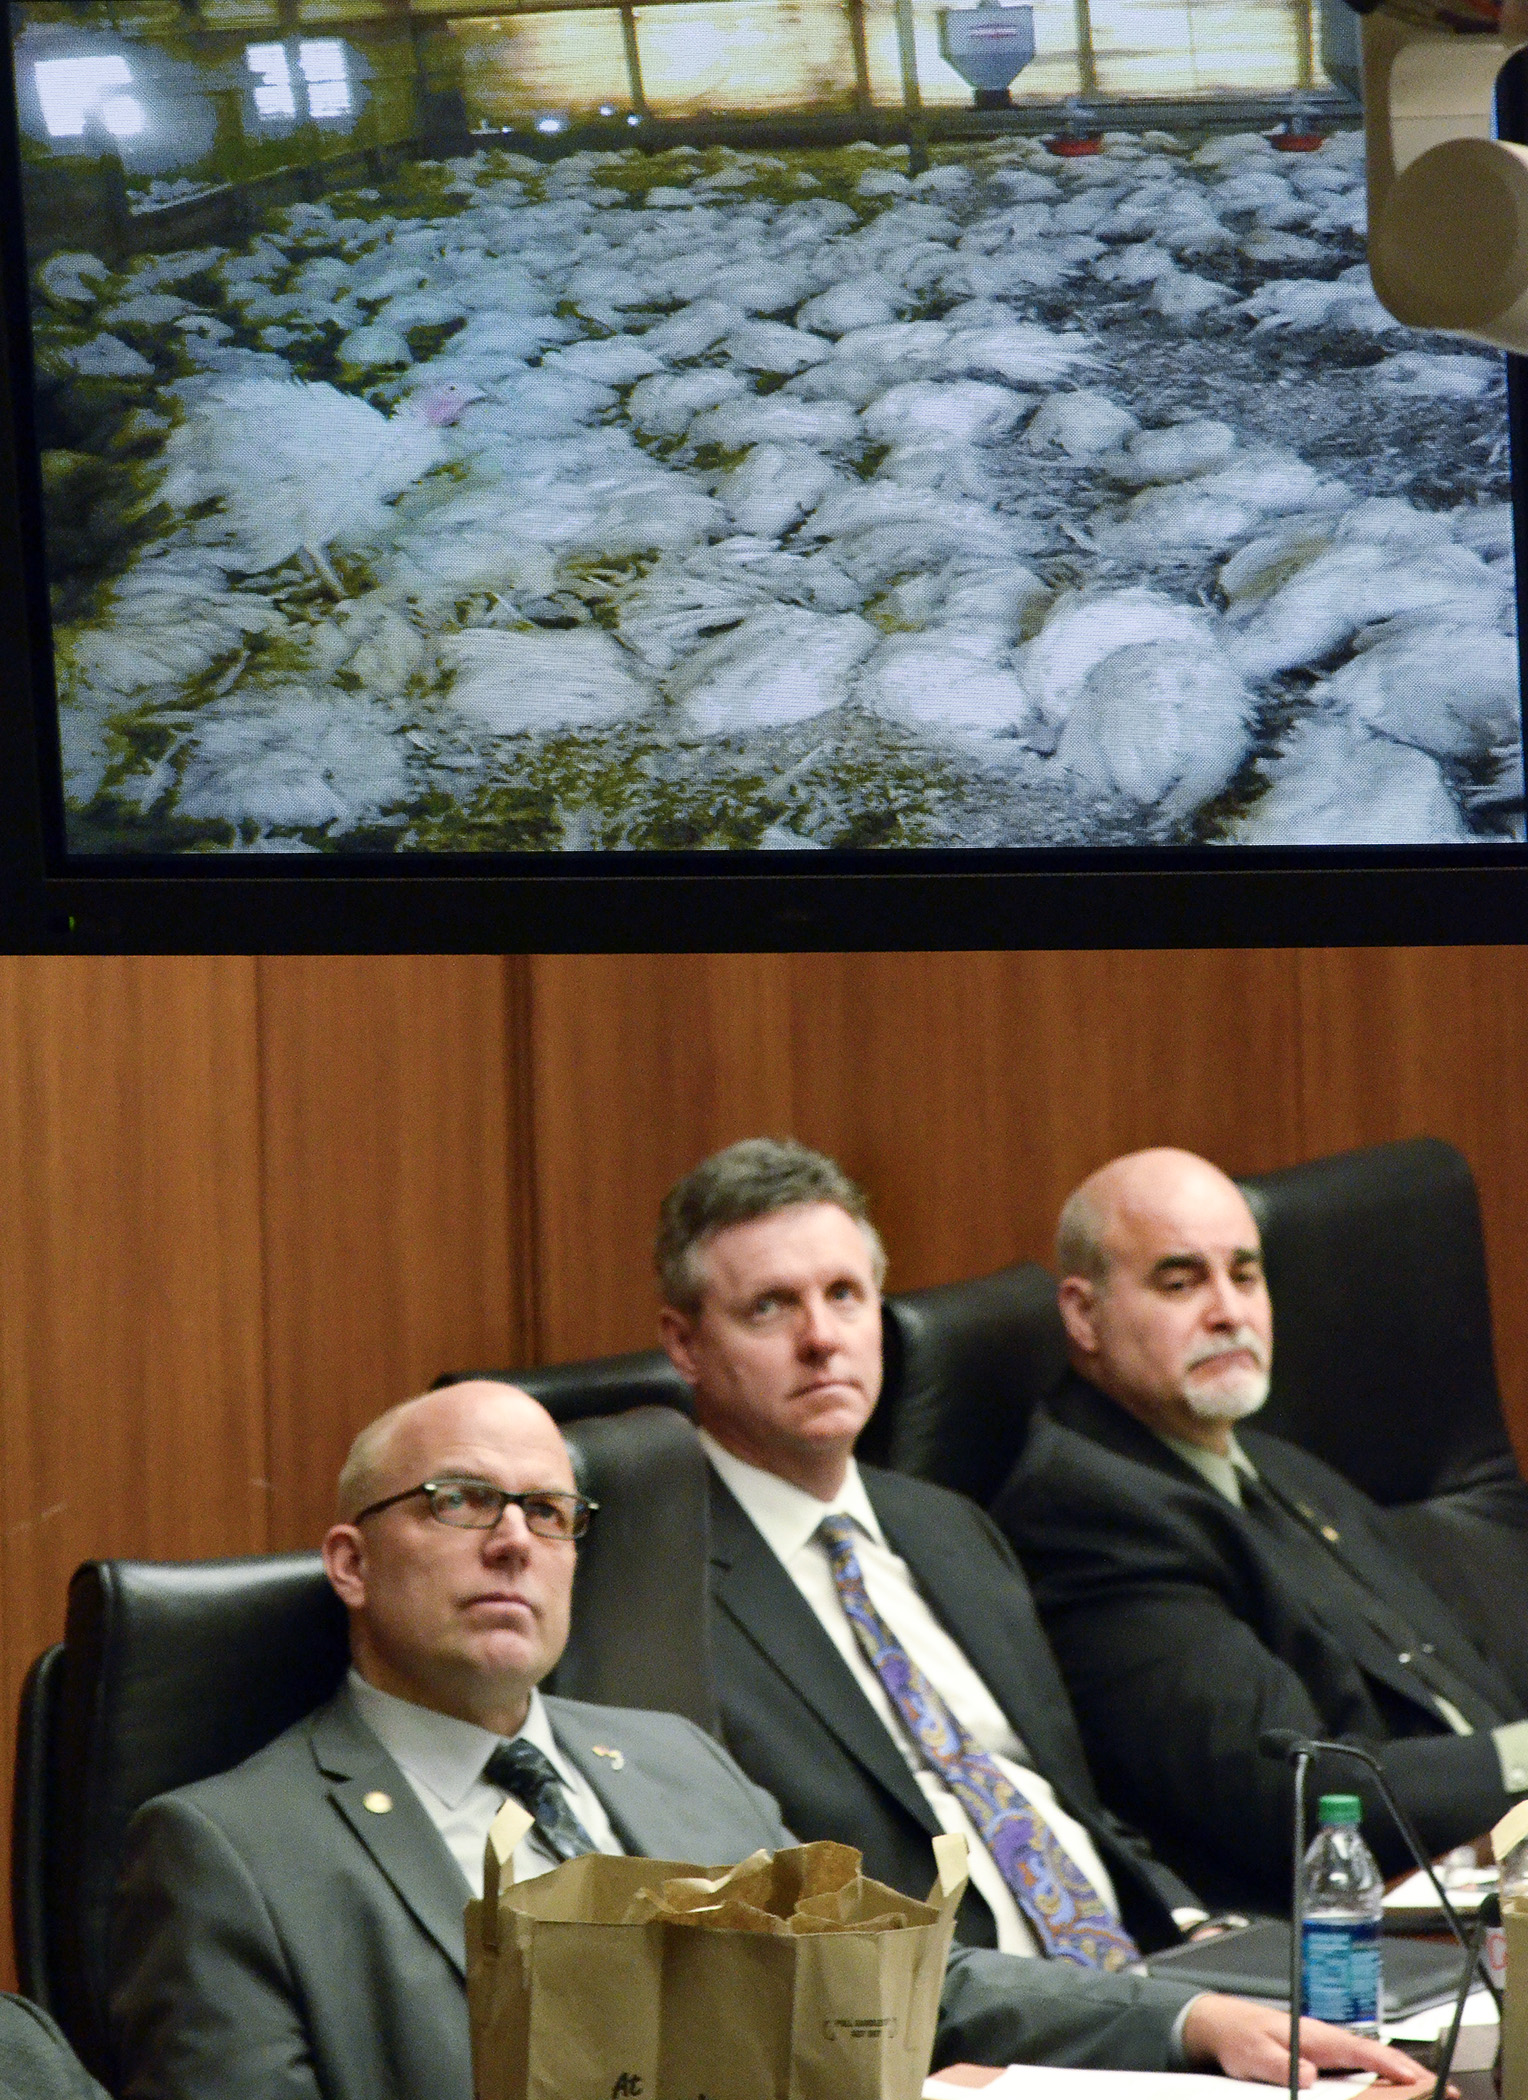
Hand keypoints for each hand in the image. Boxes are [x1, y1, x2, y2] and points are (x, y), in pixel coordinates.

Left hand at [1180, 1996, 1447, 2091]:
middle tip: (1443, 2089)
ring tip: (1430, 2092)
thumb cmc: (1239, 2035)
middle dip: (1410, 2073)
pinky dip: (1379, 2080)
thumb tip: (1309, 2074)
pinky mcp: (1320, 2062)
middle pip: (1375, 2058)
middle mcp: (1325, 2041)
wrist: (1221, 2027)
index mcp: (1315, 2035)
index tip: (1419, 2078)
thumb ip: (1281, 2064)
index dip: (1392, 2064)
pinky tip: (1392, 2092)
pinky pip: (1356, 2072)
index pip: (1361, 2050)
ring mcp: (1325, 2051)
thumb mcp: (1254, 2053)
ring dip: (1398, 2079)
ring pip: (1369, 2066)